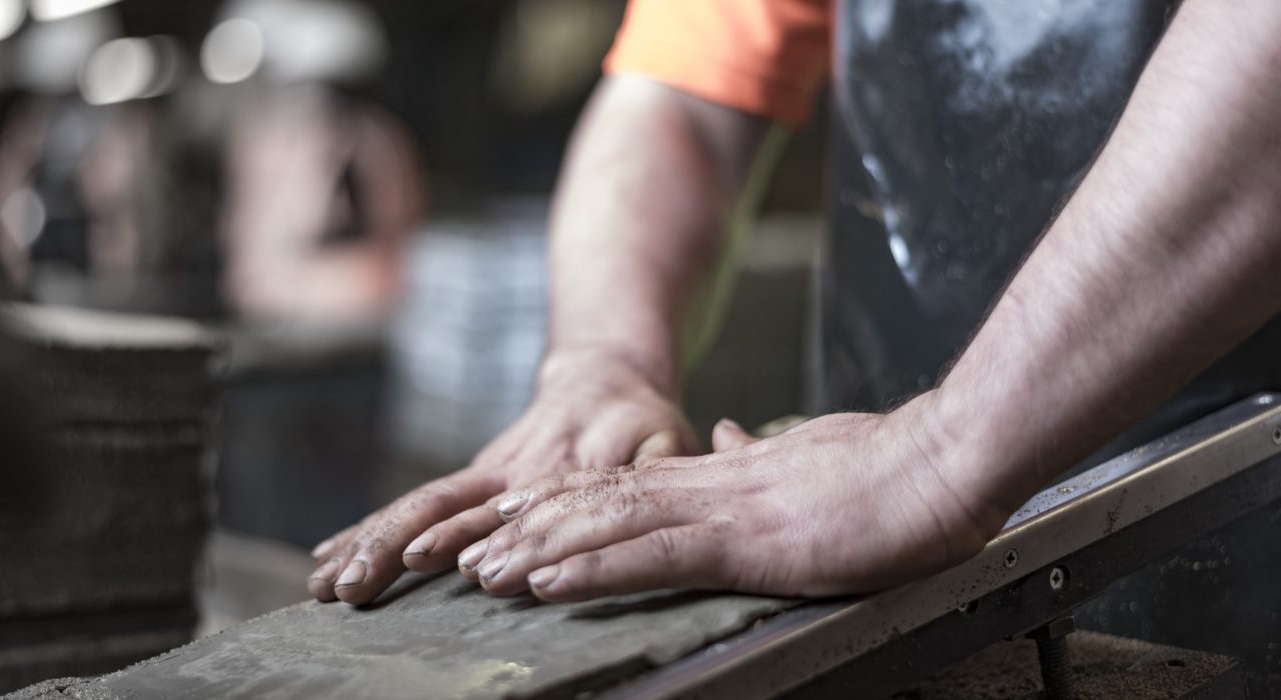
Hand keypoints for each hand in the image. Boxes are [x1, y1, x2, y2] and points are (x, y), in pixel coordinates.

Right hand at [307, 351, 696, 603]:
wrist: (606, 377)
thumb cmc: (642, 422)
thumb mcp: (664, 443)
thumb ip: (652, 474)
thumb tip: (642, 501)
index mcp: (549, 470)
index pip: (497, 508)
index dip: (459, 535)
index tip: (417, 560)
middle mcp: (503, 475)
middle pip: (435, 508)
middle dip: (386, 547)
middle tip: (349, 587)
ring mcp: (479, 477)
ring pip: (412, 508)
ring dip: (364, 544)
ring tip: (320, 585)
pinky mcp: (467, 482)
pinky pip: (410, 507)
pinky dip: (365, 532)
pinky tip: (325, 563)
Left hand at [455, 400, 1010, 601]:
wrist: (945, 460)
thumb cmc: (893, 466)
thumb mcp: (811, 454)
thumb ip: (758, 452)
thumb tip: (729, 438)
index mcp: (727, 473)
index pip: (628, 485)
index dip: (566, 502)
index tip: (518, 515)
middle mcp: (710, 486)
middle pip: (600, 505)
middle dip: (532, 532)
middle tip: (473, 553)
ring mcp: (723, 511)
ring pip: (608, 527)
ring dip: (540, 552)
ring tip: (485, 573)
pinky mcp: (745, 540)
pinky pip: (651, 555)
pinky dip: (592, 570)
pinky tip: (550, 583)